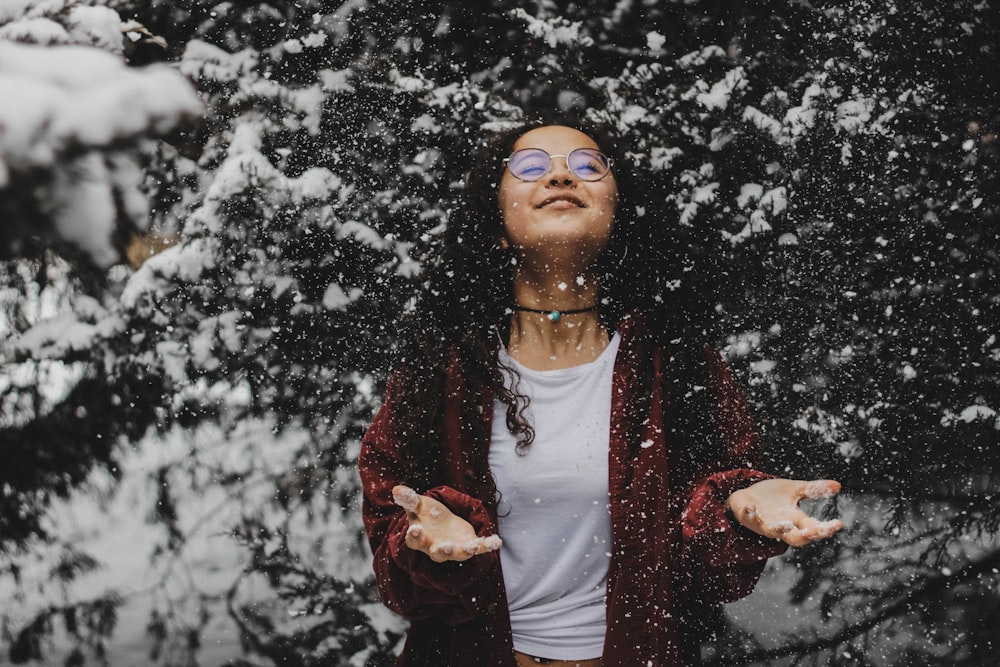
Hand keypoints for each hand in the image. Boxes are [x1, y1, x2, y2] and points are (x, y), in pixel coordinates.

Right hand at [392, 485, 501, 562]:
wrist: (442, 523)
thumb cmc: (427, 515)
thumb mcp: (418, 504)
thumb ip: (409, 499)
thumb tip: (397, 490)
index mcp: (420, 537)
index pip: (414, 541)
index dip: (414, 536)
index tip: (414, 529)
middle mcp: (435, 547)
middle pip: (437, 553)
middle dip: (442, 551)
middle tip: (446, 548)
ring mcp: (454, 548)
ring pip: (459, 554)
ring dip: (466, 551)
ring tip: (473, 547)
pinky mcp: (469, 544)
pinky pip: (479, 547)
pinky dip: (487, 545)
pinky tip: (497, 541)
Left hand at [727, 478, 842, 546]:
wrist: (746, 496)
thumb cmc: (772, 496)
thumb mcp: (795, 489)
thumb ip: (814, 489)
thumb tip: (838, 485)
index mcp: (794, 519)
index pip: (813, 528)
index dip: (825, 529)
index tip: (838, 524)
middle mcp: (780, 524)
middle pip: (796, 538)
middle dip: (806, 536)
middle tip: (814, 532)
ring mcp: (762, 522)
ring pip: (771, 532)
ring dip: (778, 529)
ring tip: (785, 525)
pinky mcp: (746, 515)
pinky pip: (747, 517)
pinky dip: (749, 513)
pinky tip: (751, 506)